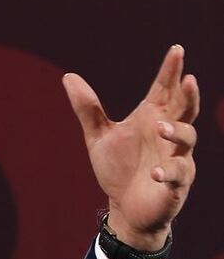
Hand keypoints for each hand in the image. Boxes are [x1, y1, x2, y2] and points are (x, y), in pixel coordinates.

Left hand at [63, 45, 198, 251]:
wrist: (125, 208)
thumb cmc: (117, 168)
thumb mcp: (99, 137)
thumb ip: (88, 109)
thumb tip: (68, 76)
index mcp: (153, 118)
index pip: (165, 90)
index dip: (171, 71)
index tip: (176, 50)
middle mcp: (169, 134)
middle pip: (185, 108)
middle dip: (188, 95)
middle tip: (188, 79)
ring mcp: (176, 157)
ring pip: (187, 138)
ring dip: (177, 131)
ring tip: (161, 127)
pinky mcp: (176, 183)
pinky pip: (177, 174)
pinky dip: (167, 171)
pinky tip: (154, 172)